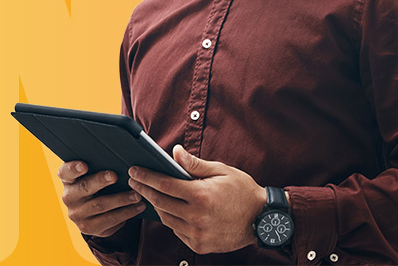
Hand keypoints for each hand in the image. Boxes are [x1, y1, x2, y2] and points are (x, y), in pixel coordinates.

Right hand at [58, 161, 145, 236]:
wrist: (94, 211)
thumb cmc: (98, 184)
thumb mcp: (94, 174)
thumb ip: (100, 165)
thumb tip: (122, 154)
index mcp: (68, 179)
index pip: (65, 172)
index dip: (73, 168)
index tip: (84, 165)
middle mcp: (69, 197)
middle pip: (84, 187)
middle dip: (100, 181)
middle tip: (114, 176)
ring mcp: (77, 214)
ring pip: (99, 205)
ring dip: (120, 199)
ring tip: (137, 194)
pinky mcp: (88, 228)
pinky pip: (109, 220)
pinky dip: (126, 213)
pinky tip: (138, 207)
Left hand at [128, 145, 266, 253]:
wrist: (262, 220)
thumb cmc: (243, 191)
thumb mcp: (222, 171)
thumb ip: (195, 164)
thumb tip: (175, 152)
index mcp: (201, 196)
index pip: (164, 185)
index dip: (146, 177)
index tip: (135, 170)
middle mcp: (196, 217)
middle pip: (160, 202)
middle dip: (144, 189)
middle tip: (134, 181)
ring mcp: (197, 234)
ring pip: (166, 219)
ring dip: (156, 206)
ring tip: (149, 194)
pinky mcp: (200, 246)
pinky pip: (177, 232)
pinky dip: (171, 220)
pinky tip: (169, 210)